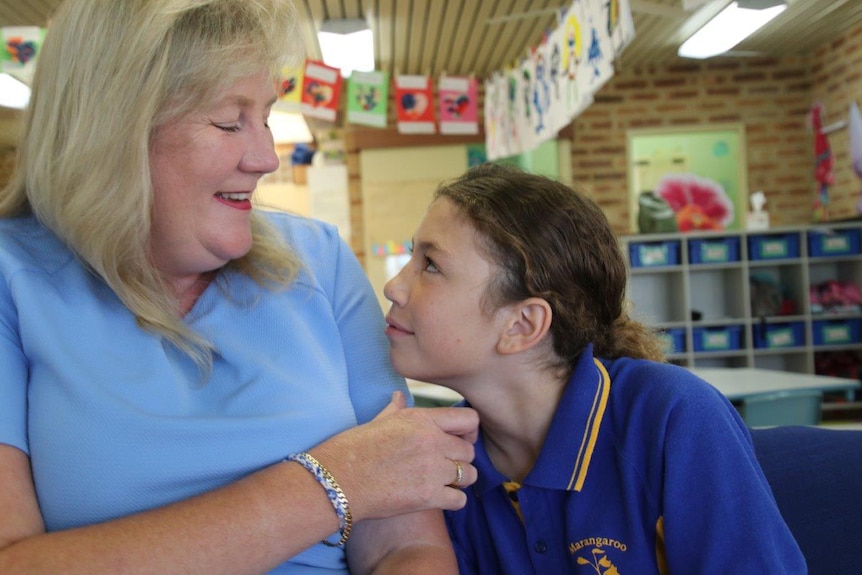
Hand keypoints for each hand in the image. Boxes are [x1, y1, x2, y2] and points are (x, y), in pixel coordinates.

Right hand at [311, 392, 478, 522]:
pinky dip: (452, 500)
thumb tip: (399, 396)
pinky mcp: (428, 497)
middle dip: (460, 459)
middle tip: (446, 465)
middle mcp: (433, 442)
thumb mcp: (378, 421)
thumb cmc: (353, 449)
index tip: (460, 439)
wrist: (337, 481)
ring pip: (469, 475)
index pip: (469, 419)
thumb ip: (397, 409)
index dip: (468, 431)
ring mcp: (433, 470)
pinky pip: (459, 500)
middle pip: (469, 451)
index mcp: (422, 419)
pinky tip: (438, 498)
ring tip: (444, 482)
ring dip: (459, 480)